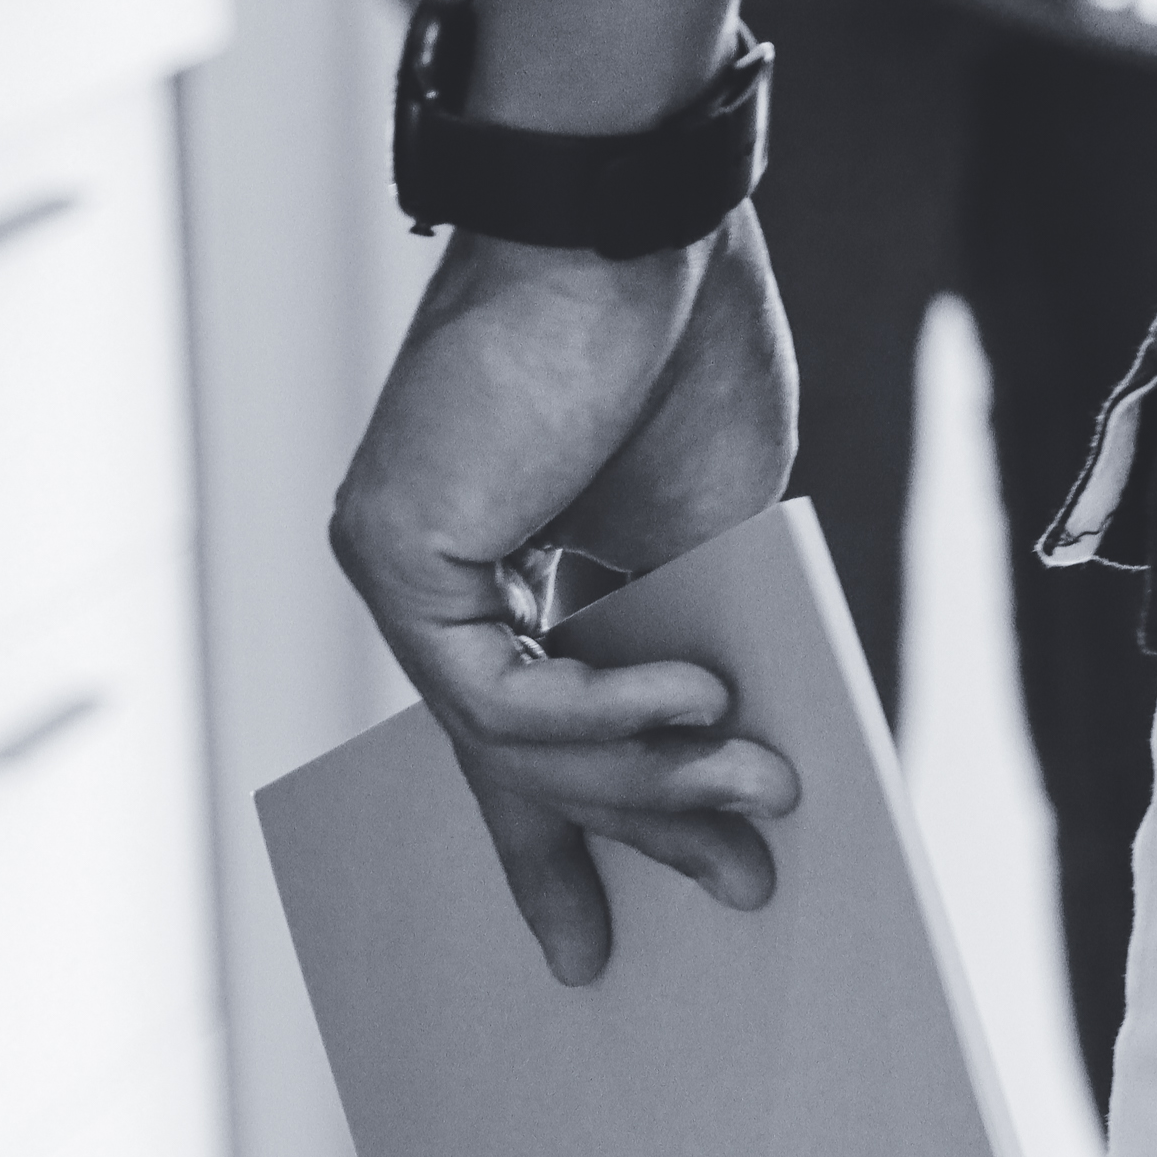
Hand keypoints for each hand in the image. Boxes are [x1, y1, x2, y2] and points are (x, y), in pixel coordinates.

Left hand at [330, 208, 801, 984]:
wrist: (638, 209)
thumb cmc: (678, 343)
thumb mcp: (711, 544)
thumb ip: (698, 658)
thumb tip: (749, 788)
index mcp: (502, 567)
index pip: (530, 735)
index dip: (576, 841)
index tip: (602, 946)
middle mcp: (431, 572)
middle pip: (523, 758)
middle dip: (639, 834)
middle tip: (744, 890)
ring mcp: (399, 564)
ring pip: (516, 743)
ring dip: (655, 778)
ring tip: (766, 789)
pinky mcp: (390, 552)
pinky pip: (498, 696)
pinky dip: (606, 715)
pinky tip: (704, 702)